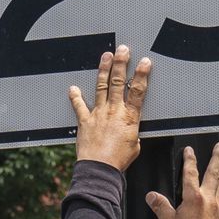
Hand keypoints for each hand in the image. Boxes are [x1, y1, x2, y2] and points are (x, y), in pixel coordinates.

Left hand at [69, 46, 150, 170]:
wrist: (100, 168)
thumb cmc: (118, 160)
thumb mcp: (135, 145)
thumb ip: (132, 131)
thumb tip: (129, 129)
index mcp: (130, 117)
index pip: (138, 91)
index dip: (142, 75)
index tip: (145, 62)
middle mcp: (114, 111)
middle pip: (118, 82)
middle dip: (121, 63)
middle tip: (123, 50)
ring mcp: (98, 114)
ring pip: (102, 87)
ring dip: (104, 70)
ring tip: (106, 56)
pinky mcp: (85, 121)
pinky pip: (79, 106)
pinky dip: (75, 97)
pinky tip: (73, 88)